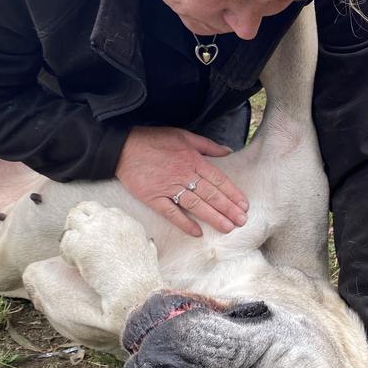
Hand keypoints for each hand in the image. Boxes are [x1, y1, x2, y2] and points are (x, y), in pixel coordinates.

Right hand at [115, 126, 248, 236]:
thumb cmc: (153, 139)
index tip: (244, 205)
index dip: (232, 193)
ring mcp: (168, 188)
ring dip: (213, 217)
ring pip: (196, 205)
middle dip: (228, 209)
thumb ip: (207, 145)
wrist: (123, 147)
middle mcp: (184, 175)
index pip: (218, 180)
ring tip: (227, 228)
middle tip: (242, 221)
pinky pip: (171, 213)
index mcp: (193, 160)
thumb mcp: (183, 135)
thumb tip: (227, 152)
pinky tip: (197, 232)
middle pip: (211, 194)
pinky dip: (184, 223)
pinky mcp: (154, 198)